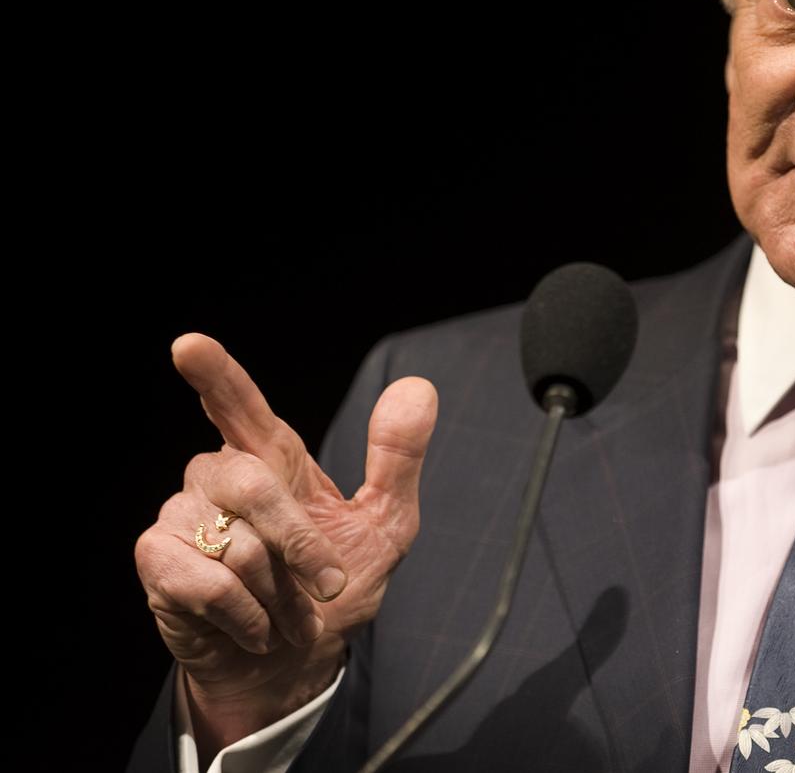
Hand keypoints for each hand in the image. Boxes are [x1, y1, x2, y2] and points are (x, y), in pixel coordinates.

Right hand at [134, 333, 436, 751]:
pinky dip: (246, 615)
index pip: (237, 404)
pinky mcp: (159, 563)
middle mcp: (220, 476)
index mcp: (271, 456)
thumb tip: (418, 388)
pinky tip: (253, 627)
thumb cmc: (333, 589)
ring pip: (235, 542)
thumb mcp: (386, 523)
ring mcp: (183, 517)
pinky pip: (208, 582)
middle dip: (298, 541)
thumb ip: (397, 457)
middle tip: (329, 583)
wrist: (295, 665)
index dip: (214, 373)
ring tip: (285, 611)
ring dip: (278, 592)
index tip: (188, 346)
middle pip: (248, 481)